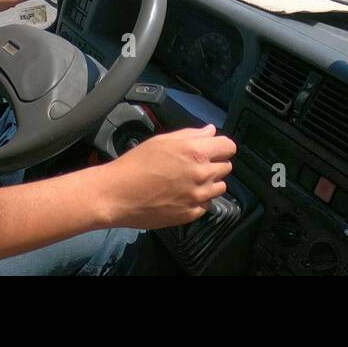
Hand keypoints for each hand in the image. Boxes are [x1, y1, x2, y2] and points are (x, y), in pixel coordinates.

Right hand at [96, 124, 235, 229]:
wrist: (118, 194)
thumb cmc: (136, 163)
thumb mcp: (161, 140)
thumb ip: (190, 134)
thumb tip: (211, 132)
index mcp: (195, 152)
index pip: (229, 147)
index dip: (221, 146)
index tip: (212, 148)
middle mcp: (202, 174)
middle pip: (226, 167)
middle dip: (215, 163)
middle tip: (195, 163)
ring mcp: (198, 197)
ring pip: (220, 187)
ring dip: (210, 182)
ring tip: (189, 180)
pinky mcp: (191, 214)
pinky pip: (207, 205)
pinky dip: (199, 200)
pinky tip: (182, 195)